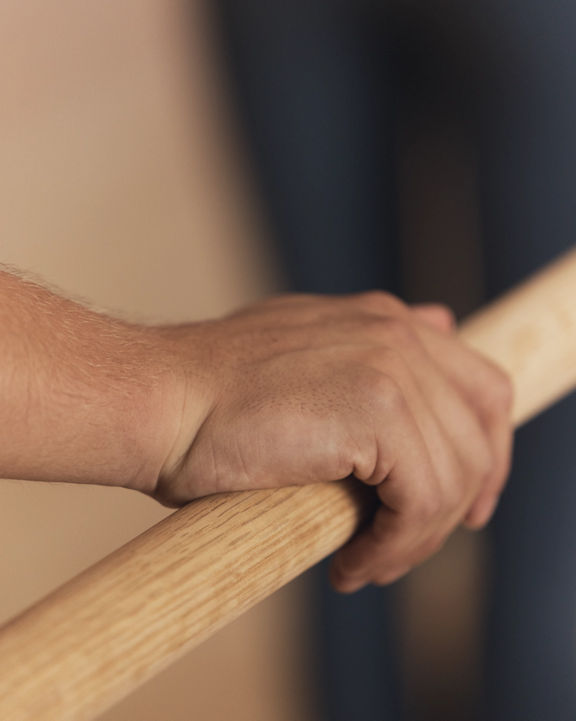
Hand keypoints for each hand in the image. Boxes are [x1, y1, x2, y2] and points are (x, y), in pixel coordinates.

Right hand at [153, 291, 512, 591]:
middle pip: (480, 432)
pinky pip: (421, 500)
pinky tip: (353, 565)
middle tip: (408, 547)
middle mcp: (398, 334)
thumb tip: (440, 329)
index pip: (479, 386)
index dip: (485, 449)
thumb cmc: (215, 398)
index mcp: (386, 322)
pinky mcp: (376, 408)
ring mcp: (390, 366)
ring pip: (454, 475)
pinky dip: (397, 546)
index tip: (463, 504)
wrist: (160, 399)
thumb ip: (372, 356)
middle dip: (460, 501)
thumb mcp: (303, 358)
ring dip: (418, 537)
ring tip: (367, 562)